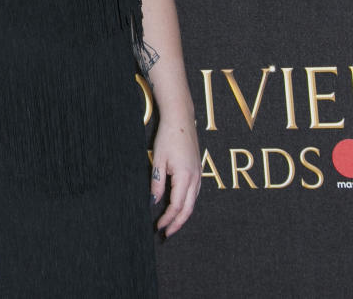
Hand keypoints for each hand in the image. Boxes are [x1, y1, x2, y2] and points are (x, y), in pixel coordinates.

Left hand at [150, 117, 200, 237]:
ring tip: (171, 224)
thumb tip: (154, 202)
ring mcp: (198, 174)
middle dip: (177, 223)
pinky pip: (195, 193)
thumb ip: (157, 183)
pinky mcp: (198, 170)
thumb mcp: (158, 160)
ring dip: (183, 215)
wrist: (181, 119)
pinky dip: (187, 204)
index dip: (168, 219)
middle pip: (188, 209)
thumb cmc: (168, 137)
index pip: (177, 206)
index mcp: (185, 176)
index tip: (159, 227)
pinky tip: (180, 207)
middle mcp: (195, 178)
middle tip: (166, 233)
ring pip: (193, 202)